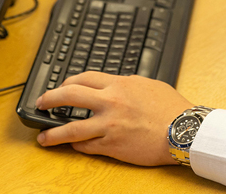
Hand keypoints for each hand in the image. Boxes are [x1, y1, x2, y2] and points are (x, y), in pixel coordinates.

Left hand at [35, 72, 193, 165]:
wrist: (184, 131)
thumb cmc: (171, 108)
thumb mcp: (147, 84)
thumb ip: (126, 83)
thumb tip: (112, 85)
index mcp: (118, 84)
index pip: (83, 78)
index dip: (67, 81)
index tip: (60, 86)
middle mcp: (110, 103)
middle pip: (69, 96)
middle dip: (49, 99)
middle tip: (41, 103)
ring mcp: (109, 126)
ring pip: (71, 128)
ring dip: (53, 133)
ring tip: (43, 137)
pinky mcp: (113, 146)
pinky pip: (87, 147)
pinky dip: (78, 146)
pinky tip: (73, 146)